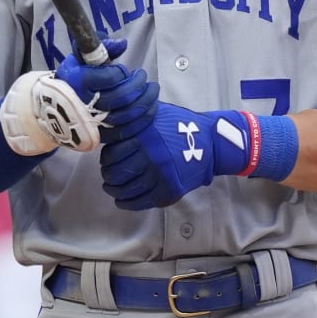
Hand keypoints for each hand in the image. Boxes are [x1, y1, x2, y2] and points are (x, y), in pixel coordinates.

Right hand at [0, 39, 156, 154]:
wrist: (52, 108)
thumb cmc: (71, 79)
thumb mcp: (79, 58)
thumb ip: (100, 46)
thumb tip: (122, 44)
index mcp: (80, 81)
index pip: (111, 77)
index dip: (122, 73)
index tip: (124, 70)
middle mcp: (86, 103)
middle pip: (122, 97)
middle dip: (139, 85)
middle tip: (142, 77)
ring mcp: (94, 123)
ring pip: (128, 116)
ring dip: (147, 101)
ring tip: (151, 90)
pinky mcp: (101, 137)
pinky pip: (127, 132)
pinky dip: (143, 120)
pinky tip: (149, 108)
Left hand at [98, 102, 250, 209]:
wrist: (210, 142)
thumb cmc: (181, 125)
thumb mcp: (154, 114)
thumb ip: (133, 121)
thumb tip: (109, 128)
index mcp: (144, 136)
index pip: (111, 155)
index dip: (105, 161)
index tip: (107, 162)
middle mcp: (150, 156)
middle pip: (116, 174)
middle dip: (108, 178)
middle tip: (108, 178)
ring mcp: (160, 175)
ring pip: (126, 190)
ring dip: (115, 192)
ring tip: (113, 189)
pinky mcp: (169, 190)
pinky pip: (141, 202)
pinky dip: (127, 203)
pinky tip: (122, 201)